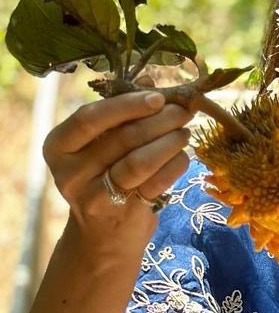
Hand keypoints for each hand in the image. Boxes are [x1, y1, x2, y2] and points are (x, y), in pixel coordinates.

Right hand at [43, 90, 194, 259]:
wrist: (103, 235)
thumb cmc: (103, 175)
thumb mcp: (100, 144)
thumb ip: (119, 112)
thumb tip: (147, 78)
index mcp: (59, 146)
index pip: (90, 118)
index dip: (127, 105)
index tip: (157, 97)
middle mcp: (70, 172)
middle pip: (122, 138)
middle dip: (160, 120)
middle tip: (184, 111)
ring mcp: (94, 196)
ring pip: (141, 161)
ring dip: (171, 141)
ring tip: (185, 131)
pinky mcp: (123, 213)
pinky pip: (157, 181)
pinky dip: (176, 164)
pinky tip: (182, 155)